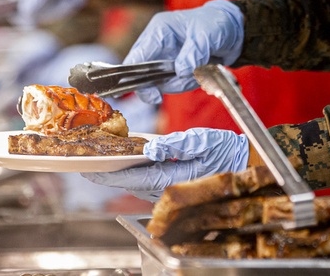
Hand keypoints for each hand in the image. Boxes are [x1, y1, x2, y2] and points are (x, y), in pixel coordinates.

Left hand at [81, 128, 248, 200]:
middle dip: (107, 174)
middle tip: (86, 161)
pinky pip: (145, 181)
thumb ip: (176, 144)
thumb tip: (152, 147)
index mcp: (171, 178)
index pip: (131, 178)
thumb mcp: (203, 141)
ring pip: (135, 183)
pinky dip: (131, 171)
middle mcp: (166, 188)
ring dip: (117, 172)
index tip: (88, 170)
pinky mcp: (171, 184)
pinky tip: (124, 158)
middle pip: (128, 183)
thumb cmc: (225, 151)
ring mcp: (168, 189)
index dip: (108, 175)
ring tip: (100, 158)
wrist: (243, 163)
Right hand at [124, 0, 243, 103]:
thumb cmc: (216, 24)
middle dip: (169, 82)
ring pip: (163, 83)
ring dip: (183, 82)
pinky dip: (189, 83)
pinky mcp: (175, 68)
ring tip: (204, 69)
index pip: (137, 56)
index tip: (152, 95)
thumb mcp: (207, 34)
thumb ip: (193, 52)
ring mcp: (166, 58)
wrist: (233, 31)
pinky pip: (176, 84)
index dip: (136, 76)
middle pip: (146, 75)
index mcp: (159, 30)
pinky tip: (204, 72)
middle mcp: (158, 45)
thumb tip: (180, 71)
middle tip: (186, 80)